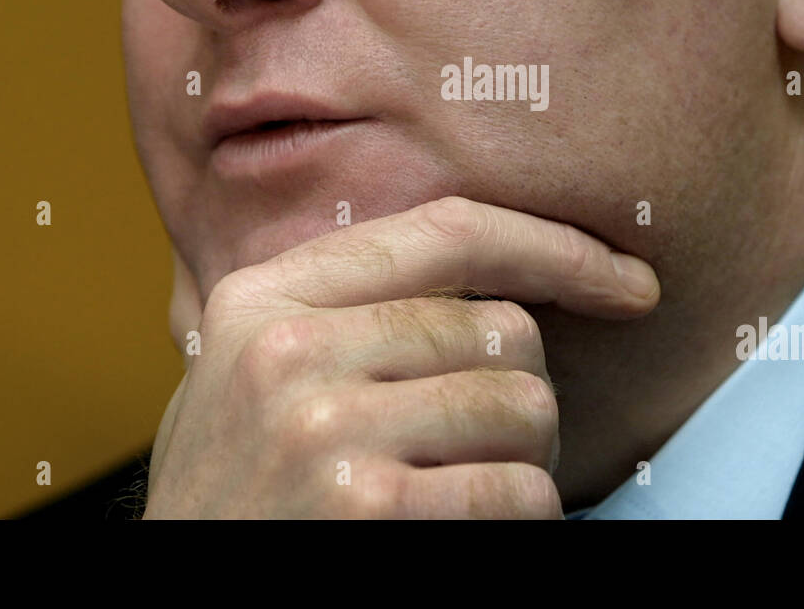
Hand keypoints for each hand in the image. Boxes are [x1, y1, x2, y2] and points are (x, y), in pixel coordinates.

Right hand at [143, 196, 659, 517]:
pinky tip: (469, 532)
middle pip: (502, 329)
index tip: (628, 281)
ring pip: (524, 407)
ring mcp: (325, 429)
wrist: (174, 605)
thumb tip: (494, 273)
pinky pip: (520, 490)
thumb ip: (336, 311)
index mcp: (264, 298)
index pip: (449, 232)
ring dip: (524, 459)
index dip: (557, 248)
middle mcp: (289, 351)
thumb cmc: (234, 498)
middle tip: (489, 444)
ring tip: (465, 490)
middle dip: (521, 391)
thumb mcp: (246, 378)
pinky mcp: (367, 509)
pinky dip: (523, 517)